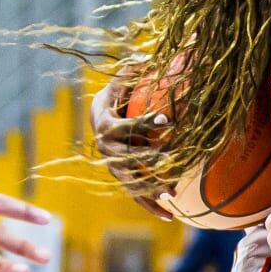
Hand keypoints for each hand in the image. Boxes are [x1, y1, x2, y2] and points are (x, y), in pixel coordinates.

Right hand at [89, 72, 169, 214]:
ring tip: (172, 196)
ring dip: (151, 190)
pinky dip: (151, 205)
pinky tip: (171, 215)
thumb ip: (130, 72)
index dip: (145, 122)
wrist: (98, 118)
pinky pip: (136, 195)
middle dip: (150, 161)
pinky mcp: (121, 178)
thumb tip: (145, 56)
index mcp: (107, 125)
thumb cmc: (116, 96)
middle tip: (171, 163)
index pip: (127, 125)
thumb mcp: (120, 82)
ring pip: (132, 181)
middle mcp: (107, 149)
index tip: (166, 120)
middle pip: (129, 158)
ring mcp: (113, 167)